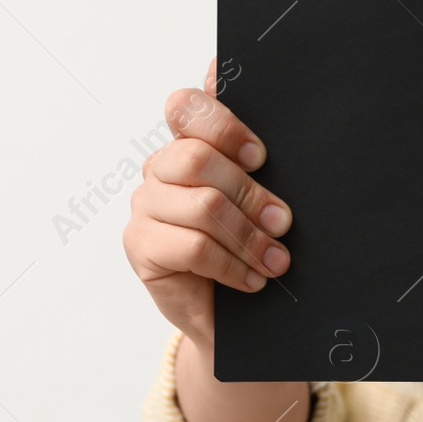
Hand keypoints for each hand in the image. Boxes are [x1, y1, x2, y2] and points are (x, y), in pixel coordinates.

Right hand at [122, 58, 292, 343]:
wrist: (236, 314)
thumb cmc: (250, 246)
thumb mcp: (260, 200)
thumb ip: (257, 163)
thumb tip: (259, 114)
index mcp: (189, 142)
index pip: (187, 107)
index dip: (224, 126)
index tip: (261, 157)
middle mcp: (161, 168)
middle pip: (197, 157)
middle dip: (250, 193)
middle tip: (282, 222)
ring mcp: (146, 205)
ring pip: (202, 206)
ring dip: (249, 237)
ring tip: (276, 261)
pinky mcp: (140, 244)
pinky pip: (194, 247)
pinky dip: (232, 266)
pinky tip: (253, 279)